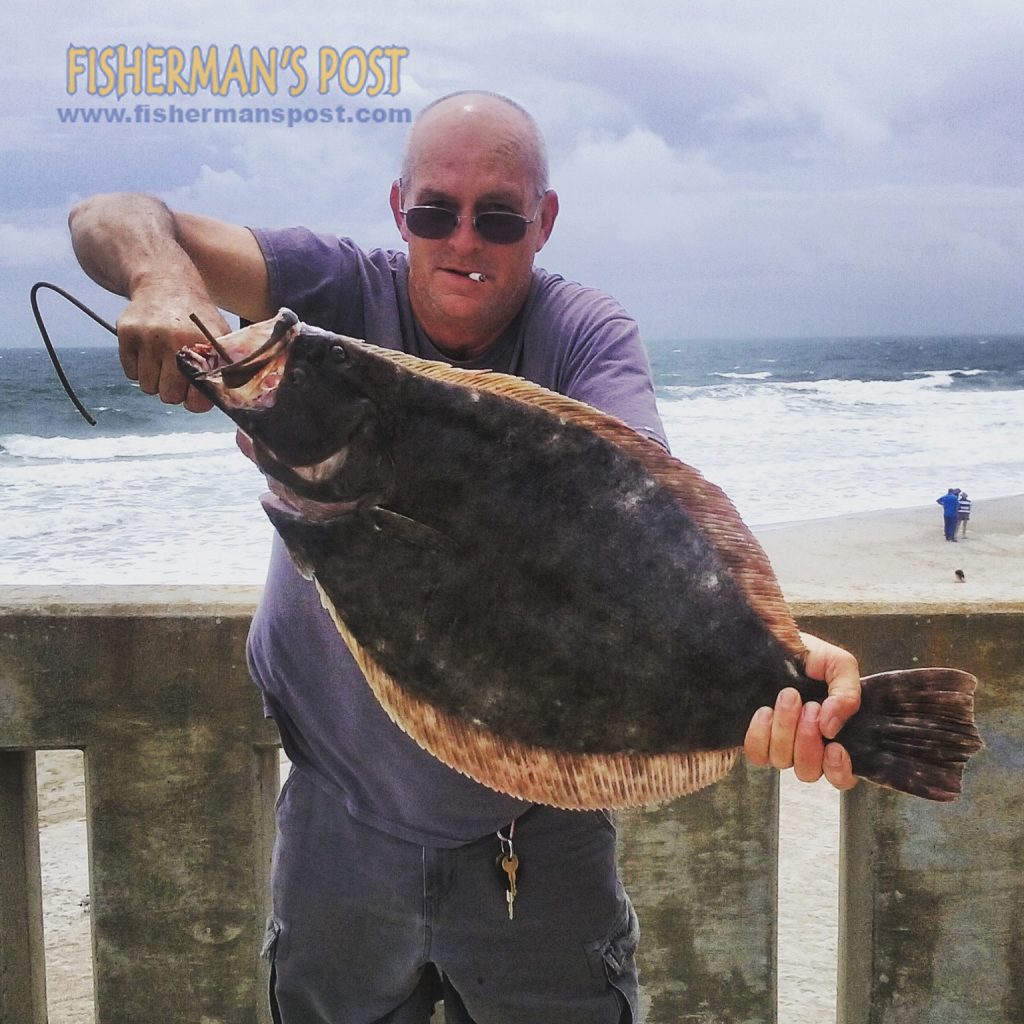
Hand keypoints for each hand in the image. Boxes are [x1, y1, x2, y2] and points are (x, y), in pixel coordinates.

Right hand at [115, 284, 228, 412]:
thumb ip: (219, 372)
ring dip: (155, 380)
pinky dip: (139, 368)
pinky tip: (149, 350)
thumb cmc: (194, 319)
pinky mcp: (127, 333)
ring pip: (148, 387)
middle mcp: (176, 339)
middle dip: (173, 390)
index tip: (192, 393)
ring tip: (163, 360)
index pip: (197, 397)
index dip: (194, 400)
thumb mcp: (219, 337)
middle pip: (169, 396)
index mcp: (205, 344)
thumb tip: (203, 404)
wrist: (165, 282)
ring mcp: (149, 336)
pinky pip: (131, 374)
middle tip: (177, 374)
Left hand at [743, 632, 860, 789]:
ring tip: (789, 696)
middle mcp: (808, 748)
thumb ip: (847, 694)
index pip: (841, 777)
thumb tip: (831, 727)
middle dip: (808, 739)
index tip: (834, 746)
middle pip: (808, 771)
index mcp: (835, 738)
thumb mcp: (840, 666)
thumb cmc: (812, 657)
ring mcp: (781, 745)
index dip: (838, 771)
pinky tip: (766, 711)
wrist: (778, 642)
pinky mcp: (758, 738)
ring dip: (786, 730)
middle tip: (810, 705)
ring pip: (782, 760)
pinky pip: (757, 754)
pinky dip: (761, 734)